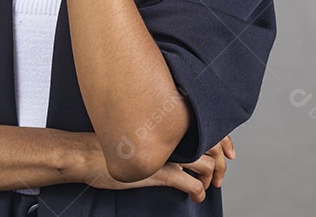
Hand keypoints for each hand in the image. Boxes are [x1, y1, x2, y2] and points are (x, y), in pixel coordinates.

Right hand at [75, 134, 234, 202]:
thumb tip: (173, 135)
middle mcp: (171, 132)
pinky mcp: (159, 172)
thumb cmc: (108, 140)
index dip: (224, 139)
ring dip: (212, 177)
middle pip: (213, 143)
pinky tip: (196, 196)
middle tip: (219, 176)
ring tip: (209, 185)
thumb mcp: (137, 128)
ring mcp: (167, 152)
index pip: (208, 123)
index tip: (229, 151)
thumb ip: (158, 128)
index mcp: (168, 119)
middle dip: (221, 162)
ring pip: (207, 163)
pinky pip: (190, 182)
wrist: (85, 152)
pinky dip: (198, 191)